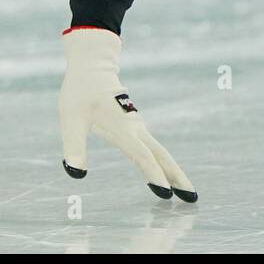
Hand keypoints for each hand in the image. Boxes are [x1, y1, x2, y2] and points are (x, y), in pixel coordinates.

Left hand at [59, 26, 197, 200]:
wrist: (92, 66)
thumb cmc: (80, 91)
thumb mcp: (71, 119)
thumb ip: (74, 146)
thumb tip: (75, 173)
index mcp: (123, 128)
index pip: (143, 156)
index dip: (155, 175)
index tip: (167, 194)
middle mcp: (134, 128)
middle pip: (161, 156)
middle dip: (177, 176)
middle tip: (192, 198)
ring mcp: (136, 125)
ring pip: (159, 151)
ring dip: (172, 170)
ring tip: (183, 190)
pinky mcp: (132, 123)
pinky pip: (151, 146)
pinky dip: (161, 160)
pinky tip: (160, 168)